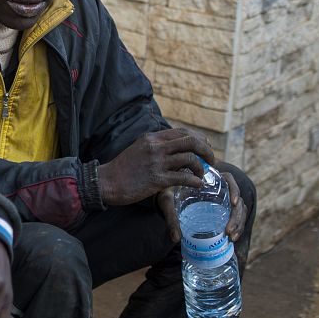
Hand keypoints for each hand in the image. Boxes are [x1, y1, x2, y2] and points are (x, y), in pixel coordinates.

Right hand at [97, 127, 214, 205]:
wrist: (107, 182)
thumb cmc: (123, 168)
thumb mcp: (139, 149)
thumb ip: (156, 146)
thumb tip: (177, 149)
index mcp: (151, 138)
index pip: (182, 132)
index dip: (199, 138)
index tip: (206, 146)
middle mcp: (155, 147)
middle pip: (191, 142)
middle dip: (206, 150)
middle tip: (211, 160)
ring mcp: (157, 163)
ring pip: (190, 159)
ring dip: (201, 167)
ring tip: (202, 174)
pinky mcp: (157, 179)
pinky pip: (184, 177)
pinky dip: (195, 181)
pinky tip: (198, 184)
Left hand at [158, 171, 247, 242]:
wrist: (167, 197)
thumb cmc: (167, 194)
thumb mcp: (167, 202)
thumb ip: (171, 218)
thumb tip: (176, 239)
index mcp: (208, 177)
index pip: (229, 179)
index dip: (234, 189)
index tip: (233, 203)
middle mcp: (219, 186)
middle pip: (236, 197)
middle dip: (236, 215)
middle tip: (228, 230)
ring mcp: (223, 198)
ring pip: (239, 208)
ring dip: (239, 222)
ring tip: (231, 237)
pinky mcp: (223, 208)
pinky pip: (235, 215)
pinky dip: (237, 226)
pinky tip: (231, 237)